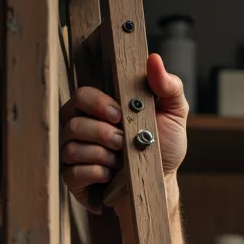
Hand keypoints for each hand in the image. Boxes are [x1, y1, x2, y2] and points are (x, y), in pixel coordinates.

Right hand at [60, 53, 187, 210]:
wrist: (161, 185)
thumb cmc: (163, 148)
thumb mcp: (173, 114)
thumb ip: (168, 86)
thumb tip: (153, 59)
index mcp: (101, 108)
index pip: (83, 94)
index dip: (97, 103)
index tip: (118, 115)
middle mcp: (84, 126)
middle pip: (70, 118)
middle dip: (100, 131)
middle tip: (122, 141)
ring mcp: (77, 152)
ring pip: (70, 146)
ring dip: (100, 154)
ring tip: (120, 160)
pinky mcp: (75, 179)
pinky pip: (71, 173)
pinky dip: (94, 173)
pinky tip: (110, 176)